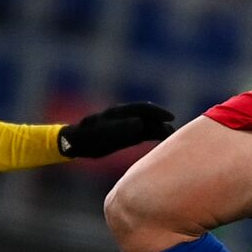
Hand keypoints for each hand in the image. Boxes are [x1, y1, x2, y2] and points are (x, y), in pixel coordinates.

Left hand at [58, 103, 175, 158]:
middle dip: (162, 122)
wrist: (77, 143)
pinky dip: (154, 135)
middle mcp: (125, 117)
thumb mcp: (102, 133)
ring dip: (160, 129)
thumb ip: (120, 128)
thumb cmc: (88, 137)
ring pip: (148, 125)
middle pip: (148, 117)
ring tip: (172, 137)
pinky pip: (143, 133)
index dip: (158, 112)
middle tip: (174, 131)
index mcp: (120, 112)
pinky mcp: (126, 135)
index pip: (143, 109)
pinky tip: (162, 141)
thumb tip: (140, 123)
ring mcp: (126, 125)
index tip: (171, 117)